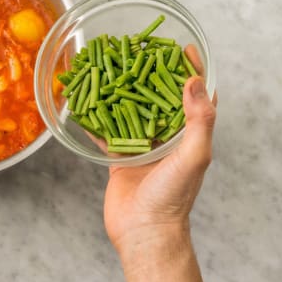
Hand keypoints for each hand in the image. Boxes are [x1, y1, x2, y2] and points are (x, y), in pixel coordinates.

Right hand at [103, 48, 216, 252]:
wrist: (144, 232)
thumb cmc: (173, 197)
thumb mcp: (193, 156)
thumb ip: (198, 120)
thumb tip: (195, 82)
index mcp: (189, 135)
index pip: (197, 96)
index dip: (193, 71)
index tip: (184, 48)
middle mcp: (166, 137)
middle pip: (159, 98)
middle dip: (151, 75)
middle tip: (139, 51)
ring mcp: (141, 146)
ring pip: (130, 111)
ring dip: (121, 92)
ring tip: (110, 69)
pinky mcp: (119, 157)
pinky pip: (106, 132)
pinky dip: (95, 118)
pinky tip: (83, 102)